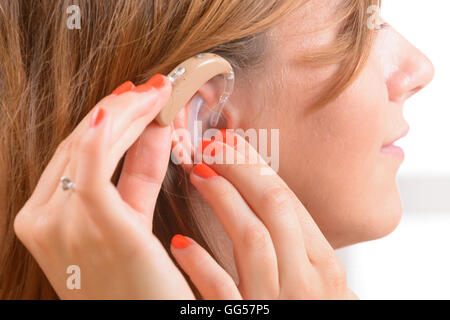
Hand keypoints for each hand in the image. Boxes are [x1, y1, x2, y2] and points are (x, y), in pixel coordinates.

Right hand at [13, 76, 194, 298]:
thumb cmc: (138, 281)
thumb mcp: (131, 221)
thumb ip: (139, 175)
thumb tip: (153, 130)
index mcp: (43, 220)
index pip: (74, 154)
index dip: (105, 120)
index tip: (132, 99)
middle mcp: (44, 221)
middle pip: (80, 145)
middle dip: (120, 110)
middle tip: (152, 88)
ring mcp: (64, 225)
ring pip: (91, 148)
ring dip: (127, 114)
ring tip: (158, 93)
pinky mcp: (98, 228)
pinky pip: (93, 168)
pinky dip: (106, 133)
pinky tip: (128, 105)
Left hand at [171, 133, 357, 299]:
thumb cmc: (305, 309)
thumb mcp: (311, 274)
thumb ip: (293, 240)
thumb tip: (262, 189)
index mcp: (323, 262)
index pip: (286, 199)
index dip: (254, 166)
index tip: (227, 140)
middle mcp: (305, 280)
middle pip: (272, 208)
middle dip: (239, 170)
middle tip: (208, 144)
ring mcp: (275, 302)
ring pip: (252, 239)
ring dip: (222, 201)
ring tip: (196, 174)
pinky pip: (223, 291)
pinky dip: (202, 265)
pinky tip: (179, 244)